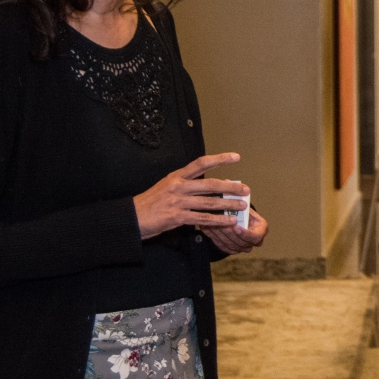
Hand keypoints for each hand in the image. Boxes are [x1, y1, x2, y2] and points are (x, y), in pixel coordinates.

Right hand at [133, 152, 251, 239]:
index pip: (201, 163)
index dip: (220, 159)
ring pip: (209, 202)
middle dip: (231, 187)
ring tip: (242, 206)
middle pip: (210, 185)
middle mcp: (179, 186)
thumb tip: (207, 186)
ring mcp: (178, 202)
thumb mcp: (166, 187)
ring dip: (228, 204)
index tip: (236, 157)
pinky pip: (203, 219)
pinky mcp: (177, 217)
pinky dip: (218, 220)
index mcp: (176, 176)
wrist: (132, 218)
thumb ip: (184, 184)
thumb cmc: (150, 203)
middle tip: (246, 189)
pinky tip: (229, 221)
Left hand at [203, 207, 268, 254]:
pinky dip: (214, 237)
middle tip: (219, 223)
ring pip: (230, 245)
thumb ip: (240, 201)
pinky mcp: (232, 250)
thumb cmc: (243, 208)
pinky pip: (222, 246)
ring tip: (210, 223)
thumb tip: (232, 190)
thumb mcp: (244, 203)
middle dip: (229, 233)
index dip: (245, 234)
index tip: (236, 227)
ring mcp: (243, 247)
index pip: (255, 237)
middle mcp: (255, 241)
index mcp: (262, 229)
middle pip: (241, 242)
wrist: (239, 216)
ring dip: (219, 234)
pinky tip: (206, 227)